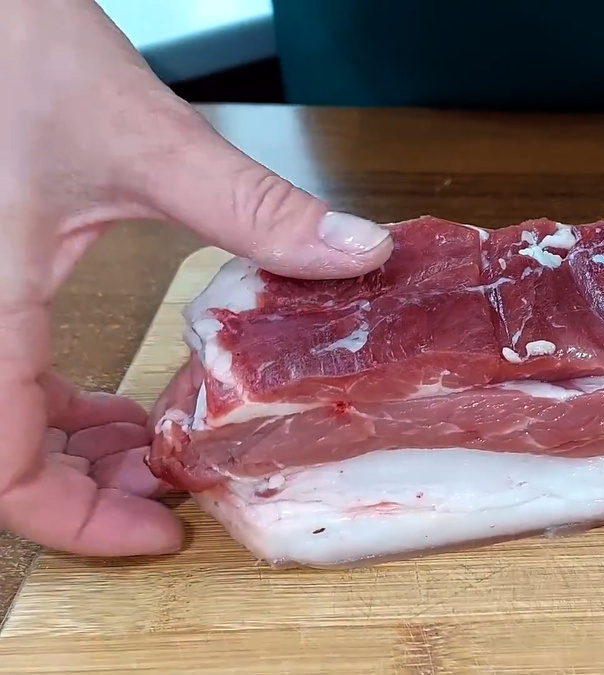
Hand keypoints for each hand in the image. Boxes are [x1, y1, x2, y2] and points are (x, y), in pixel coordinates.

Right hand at [0, 1, 392, 556]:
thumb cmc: (7, 44)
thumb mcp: (143, 140)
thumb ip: (253, 209)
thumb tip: (357, 253)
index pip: (4, 475)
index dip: (81, 525)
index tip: (164, 532)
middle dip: (86, 487)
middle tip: (174, 484)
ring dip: (66, 447)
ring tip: (150, 443)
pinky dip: (43, 399)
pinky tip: (102, 393)